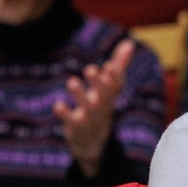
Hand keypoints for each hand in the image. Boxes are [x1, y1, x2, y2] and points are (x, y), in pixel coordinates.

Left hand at [54, 39, 133, 176]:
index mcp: (110, 96)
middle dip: (98, 84)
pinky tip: (58, 105)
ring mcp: (89, 119)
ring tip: (72, 82)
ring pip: (86, 108)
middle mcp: (101, 107)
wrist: (93, 143)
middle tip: (90, 69)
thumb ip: (119, 65)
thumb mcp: (110, 88)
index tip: (109, 65)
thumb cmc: (101, 107)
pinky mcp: (75, 128)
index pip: (115, 86)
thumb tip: (129, 43)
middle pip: (103, 96)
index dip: (114, 77)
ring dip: (80, 95)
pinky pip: (70, 121)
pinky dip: (65, 114)